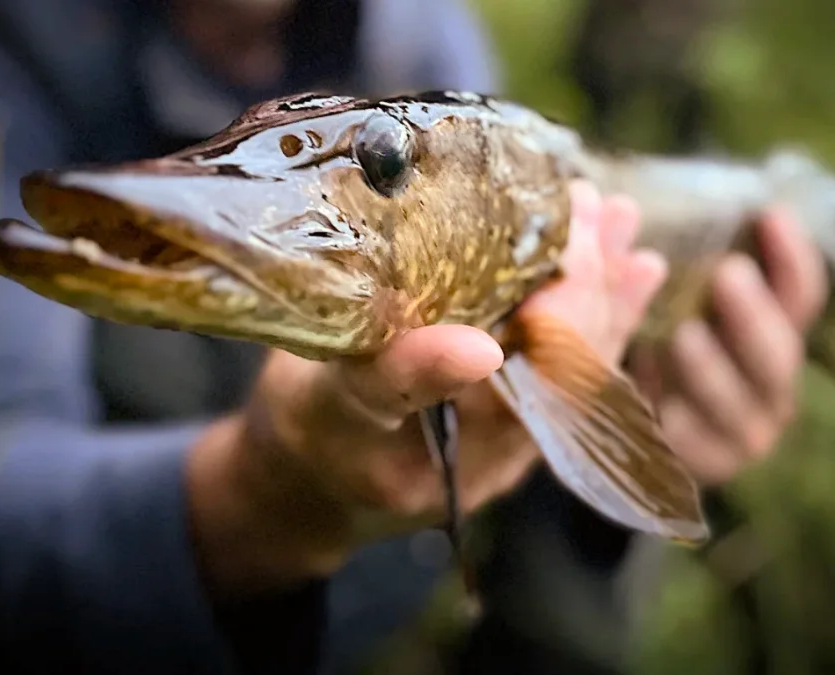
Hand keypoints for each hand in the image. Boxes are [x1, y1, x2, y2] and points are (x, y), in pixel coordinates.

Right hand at [187, 180, 667, 593]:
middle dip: (591, 280)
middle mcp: (507, 446)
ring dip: (603, 289)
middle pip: (572, 362)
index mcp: (467, 447)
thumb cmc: (310, 434)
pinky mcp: (509, 419)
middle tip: (600, 206)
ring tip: (621, 221)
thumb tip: (479, 350)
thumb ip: (397, 378)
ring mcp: (513, 434)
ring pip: (577, 361)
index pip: (544, 372)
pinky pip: (566, 367)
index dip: (572, 298)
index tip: (577, 221)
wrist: (309, 483)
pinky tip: (631, 270)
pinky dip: (599, 313)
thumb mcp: (332, 403)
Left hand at [632, 208, 826, 484]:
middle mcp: (767, 382)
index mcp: (765, 334)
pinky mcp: (710, 467)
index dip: (791, 257)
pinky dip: (685, 431)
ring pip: (741, 402)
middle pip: (779, 350)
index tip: (768, 215)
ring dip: (713, 369)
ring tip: (683, 337)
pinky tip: (667, 414)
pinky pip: (704, 452)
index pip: (798, 295)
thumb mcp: (641, 306)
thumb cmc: (647, 352)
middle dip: (754, 313)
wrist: (626, 431)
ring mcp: (745, 429)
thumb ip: (631, 266)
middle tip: (726, 274)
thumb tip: (614, 208)